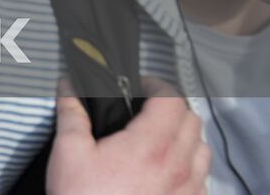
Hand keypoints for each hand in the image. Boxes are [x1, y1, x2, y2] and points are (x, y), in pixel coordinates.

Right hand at [46, 76, 209, 194]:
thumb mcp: (69, 152)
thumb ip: (72, 113)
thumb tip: (67, 85)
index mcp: (149, 145)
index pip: (172, 100)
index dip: (158, 85)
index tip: (140, 85)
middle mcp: (177, 165)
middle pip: (192, 120)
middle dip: (172, 108)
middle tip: (147, 108)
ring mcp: (188, 189)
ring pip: (202, 149)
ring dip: (186, 136)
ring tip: (160, 138)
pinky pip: (202, 178)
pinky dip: (190, 165)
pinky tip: (166, 169)